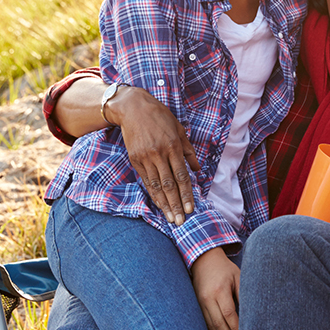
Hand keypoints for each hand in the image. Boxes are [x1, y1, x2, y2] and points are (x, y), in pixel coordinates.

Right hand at [109, 86, 200, 224]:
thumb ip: (188, 150)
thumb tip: (197, 170)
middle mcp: (159, 154)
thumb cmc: (159, 117)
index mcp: (172, 146)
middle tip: (181, 221)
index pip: (182, 175)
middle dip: (176, 204)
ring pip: (156, 186)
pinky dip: (153, 194)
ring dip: (164, 204)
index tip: (191, 208)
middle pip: (169, 184)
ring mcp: (145, 158)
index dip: (187, 194)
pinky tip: (158, 204)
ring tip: (171, 218)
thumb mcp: (179, 129)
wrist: (132, 108)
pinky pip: (146, 180)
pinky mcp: (135, 159)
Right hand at [191, 247, 240, 329]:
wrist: (203, 260)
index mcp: (219, 290)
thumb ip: (243, 294)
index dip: (237, 328)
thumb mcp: (238, 277)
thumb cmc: (225, 268)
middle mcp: (207, 298)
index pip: (229, 314)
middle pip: (218, 324)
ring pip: (210, 326)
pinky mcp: (197, 306)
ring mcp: (200, 302)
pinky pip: (205, 324)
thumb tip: (252, 314)